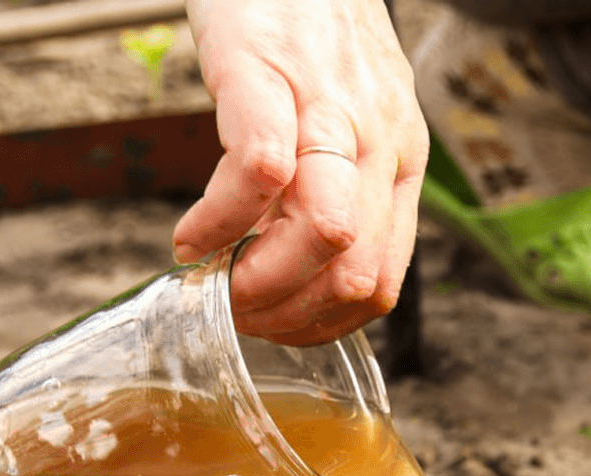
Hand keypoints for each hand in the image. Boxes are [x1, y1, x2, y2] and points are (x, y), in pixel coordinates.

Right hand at [173, 0, 428, 345]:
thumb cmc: (310, 34)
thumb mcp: (353, 122)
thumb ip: (341, 193)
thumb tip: (303, 273)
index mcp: (400, 161)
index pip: (381, 280)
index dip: (323, 324)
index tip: (275, 326)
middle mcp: (379, 139)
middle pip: (354, 271)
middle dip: (287, 315)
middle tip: (238, 312)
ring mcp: (327, 105)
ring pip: (325, 233)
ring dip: (257, 282)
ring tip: (213, 281)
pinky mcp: (266, 73)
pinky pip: (258, 172)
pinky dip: (217, 223)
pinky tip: (190, 235)